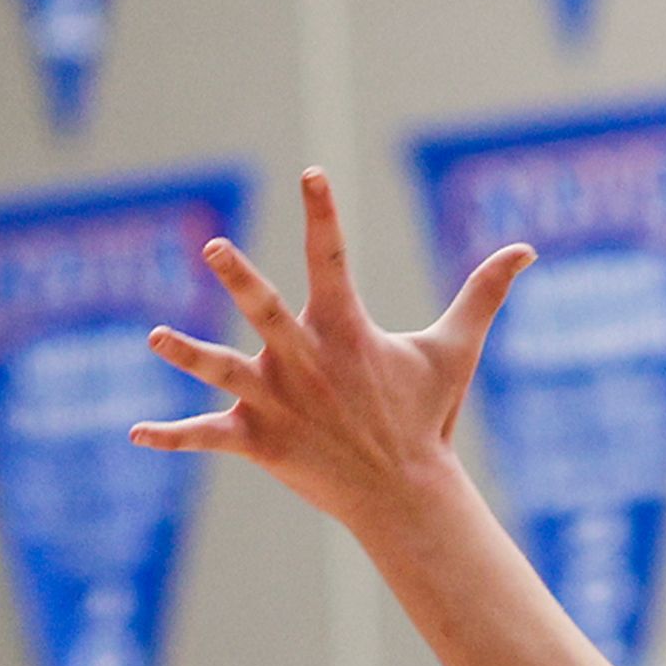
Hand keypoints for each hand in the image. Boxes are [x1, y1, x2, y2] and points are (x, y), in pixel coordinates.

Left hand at [130, 168, 532, 531]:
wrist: (404, 492)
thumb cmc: (425, 416)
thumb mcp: (456, 350)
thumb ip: (484, 293)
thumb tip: (527, 249)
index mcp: (344, 330)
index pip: (332, 257)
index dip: (323, 213)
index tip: (311, 173)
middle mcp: (304, 360)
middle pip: (265, 310)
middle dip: (239, 278)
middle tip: (213, 247)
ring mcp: (276, 400)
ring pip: (222, 370)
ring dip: (187, 355)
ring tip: (156, 338)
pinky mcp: (258, 440)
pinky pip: (206, 437)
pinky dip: (171, 437)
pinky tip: (137, 434)